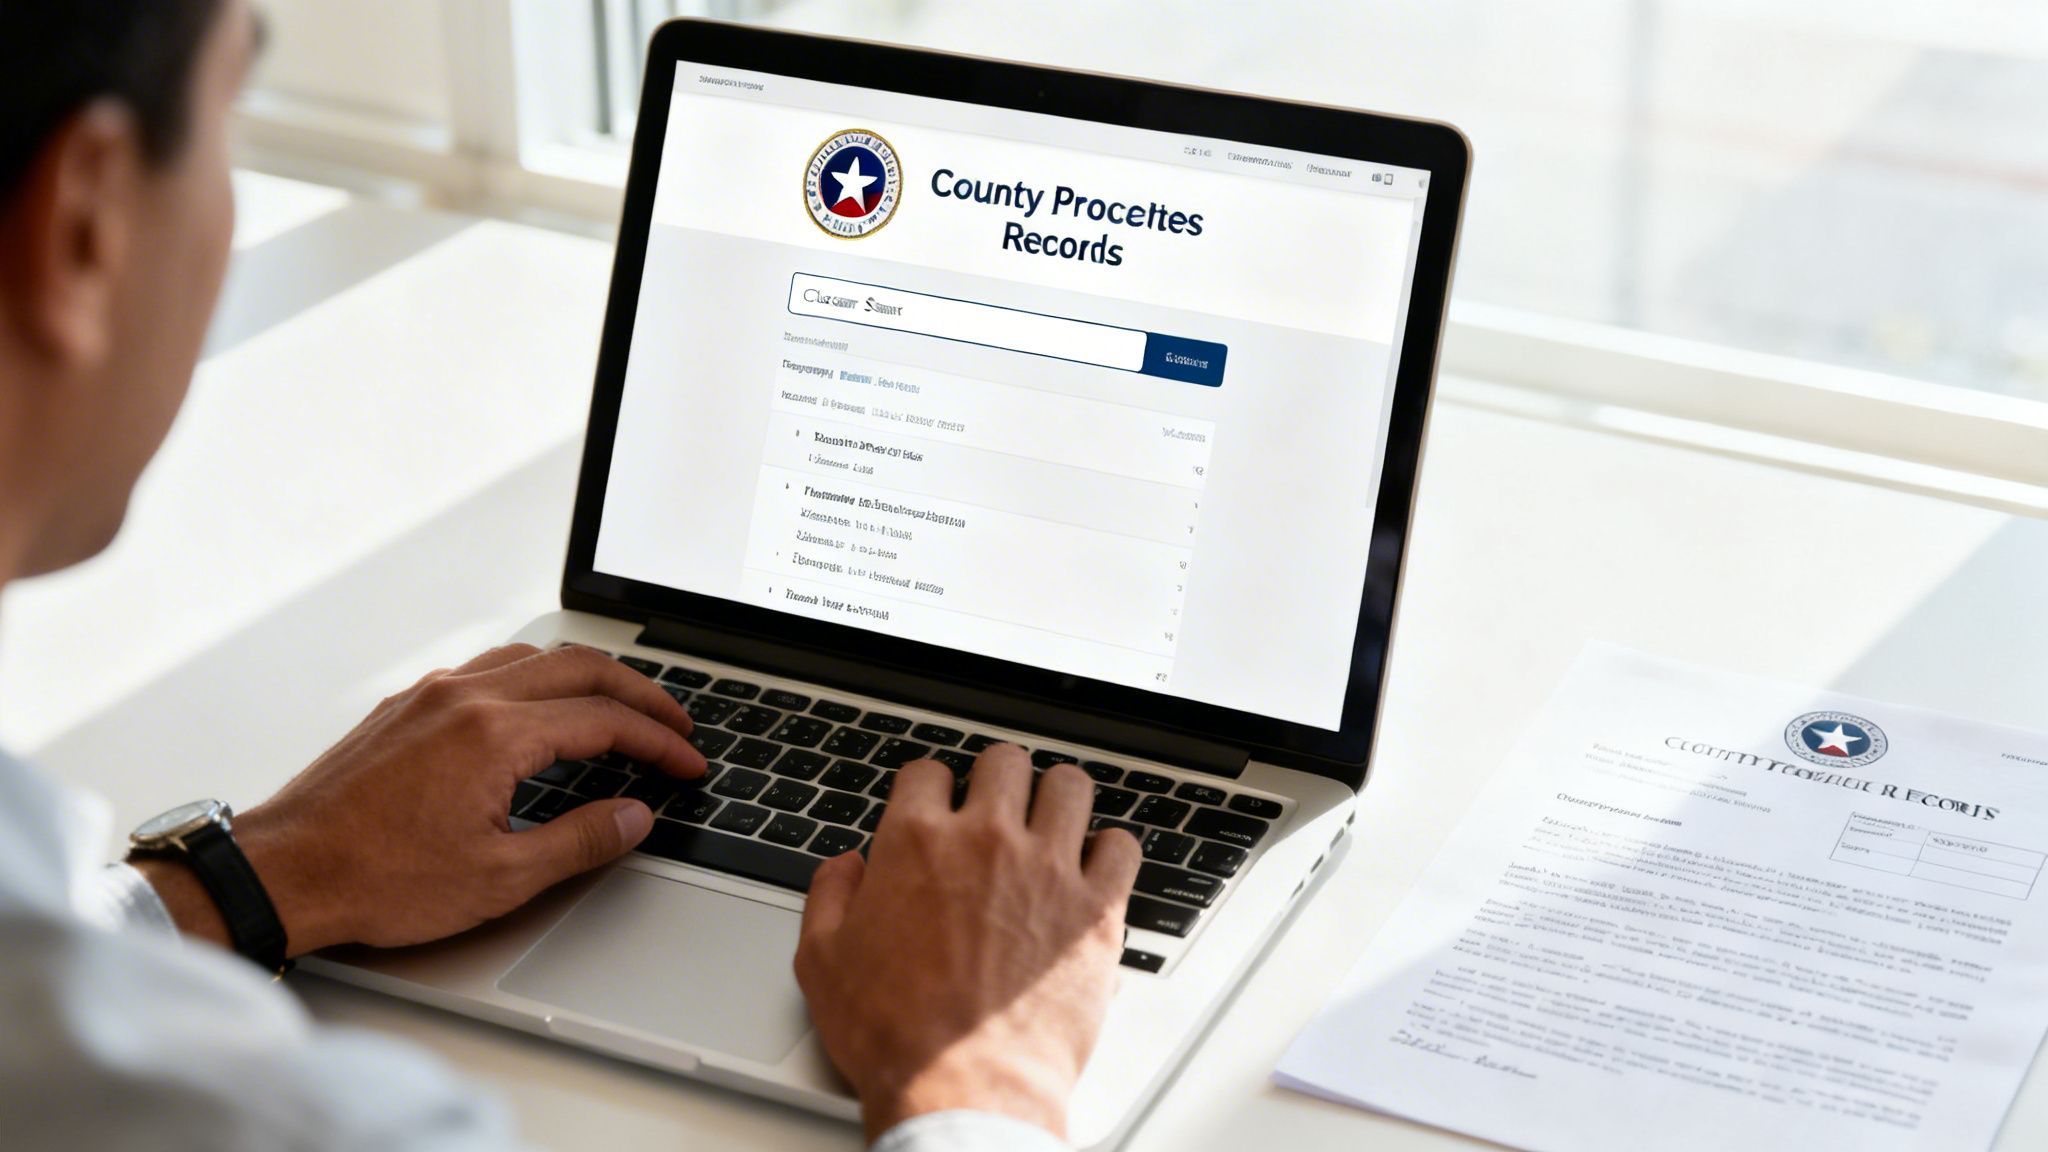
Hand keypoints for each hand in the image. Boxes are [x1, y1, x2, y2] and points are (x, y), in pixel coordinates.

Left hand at [135, 644, 704, 955]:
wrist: (282, 873)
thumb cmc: (374, 879)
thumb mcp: (499, 878)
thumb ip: (580, 842)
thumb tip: (632, 817)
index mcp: (495, 734)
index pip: (605, 720)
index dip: (659, 741)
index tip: (687, 763)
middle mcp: (464, 698)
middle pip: (580, 668)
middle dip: (640, 694)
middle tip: (676, 724)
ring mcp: (430, 696)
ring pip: (533, 657)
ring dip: (589, 677)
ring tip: (621, 709)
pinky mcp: (405, 707)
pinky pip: (490, 667)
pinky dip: (539, 678)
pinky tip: (545, 708)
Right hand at [794, 745, 1141, 1142]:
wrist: (961, 1087)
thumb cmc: (895, 1034)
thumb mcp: (822, 962)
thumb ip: (830, 896)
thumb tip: (847, 866)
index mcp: (917, 843)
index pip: (929, 771)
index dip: (929, 789)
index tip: (937, 807)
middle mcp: (986, 841)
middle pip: (1004, 761)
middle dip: (997, 779)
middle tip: (996, 809)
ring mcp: (1048, 871)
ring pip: (1069, 786)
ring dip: (1057, 799)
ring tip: (1051, 824)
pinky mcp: (1096, 910)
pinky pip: (1122, 846)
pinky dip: (1110, 850)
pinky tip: (1094, 868)